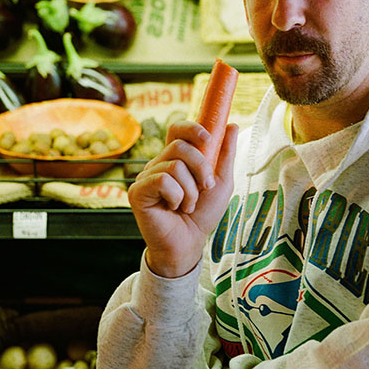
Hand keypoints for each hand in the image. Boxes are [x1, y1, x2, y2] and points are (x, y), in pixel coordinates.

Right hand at [127, 120, 237, 277]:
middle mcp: (158, 164)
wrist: (190, 243)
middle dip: (200, 167)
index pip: (177, 130)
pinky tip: (173, 209)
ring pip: (174, 165)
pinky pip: (162, 181)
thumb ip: (226, 154)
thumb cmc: (203, 214)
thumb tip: (232, 125)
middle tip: (205, 188)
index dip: (191, 129)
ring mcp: (146, 177)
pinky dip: (177, 197)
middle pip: (179, 146)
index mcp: (176, 159)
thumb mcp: (222, 182)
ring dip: (190, 190)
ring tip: (188, 205)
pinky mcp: (137, 192)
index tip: (207, 139)